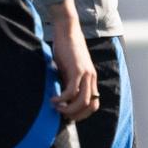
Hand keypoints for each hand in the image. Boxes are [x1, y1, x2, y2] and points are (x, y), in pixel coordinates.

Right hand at [42, 1, 98, 120]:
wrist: (67, 31)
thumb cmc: (65, 50)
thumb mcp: (68, 70)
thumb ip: (68, 82)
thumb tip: (62, 97)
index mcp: (91, 79)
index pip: (94, 104)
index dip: (83, 113)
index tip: (69, 115)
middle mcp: (91, 78)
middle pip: (91, 105)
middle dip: (76, 115)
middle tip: (62, 115)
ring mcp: (86, 74)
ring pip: (83, 101)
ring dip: (69, 109)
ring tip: (56, 107)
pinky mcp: (77, 70)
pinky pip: (72, 91)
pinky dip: (62, 99)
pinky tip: (53, 99)